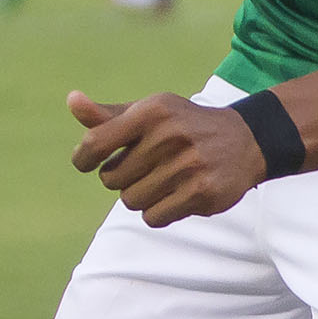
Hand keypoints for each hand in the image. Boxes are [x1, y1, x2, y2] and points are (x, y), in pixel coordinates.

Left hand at [69, 91, 266, 226]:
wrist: (245, 140)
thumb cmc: (184, 126)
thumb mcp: (150, 113)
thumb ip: (108, 116)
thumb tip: (72, 100)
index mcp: (152, 112)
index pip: (95, 142)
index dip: (83, 158)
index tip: (87, 163)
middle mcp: (170, 136)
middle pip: (111, 179)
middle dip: (121, 178)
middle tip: (144, 169)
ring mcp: (188, 166)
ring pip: (131, 201)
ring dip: (140, 196)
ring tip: (162, 181)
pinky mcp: (202, 193)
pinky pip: (153, 217)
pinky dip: (158, 211)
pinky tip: (176, 196)